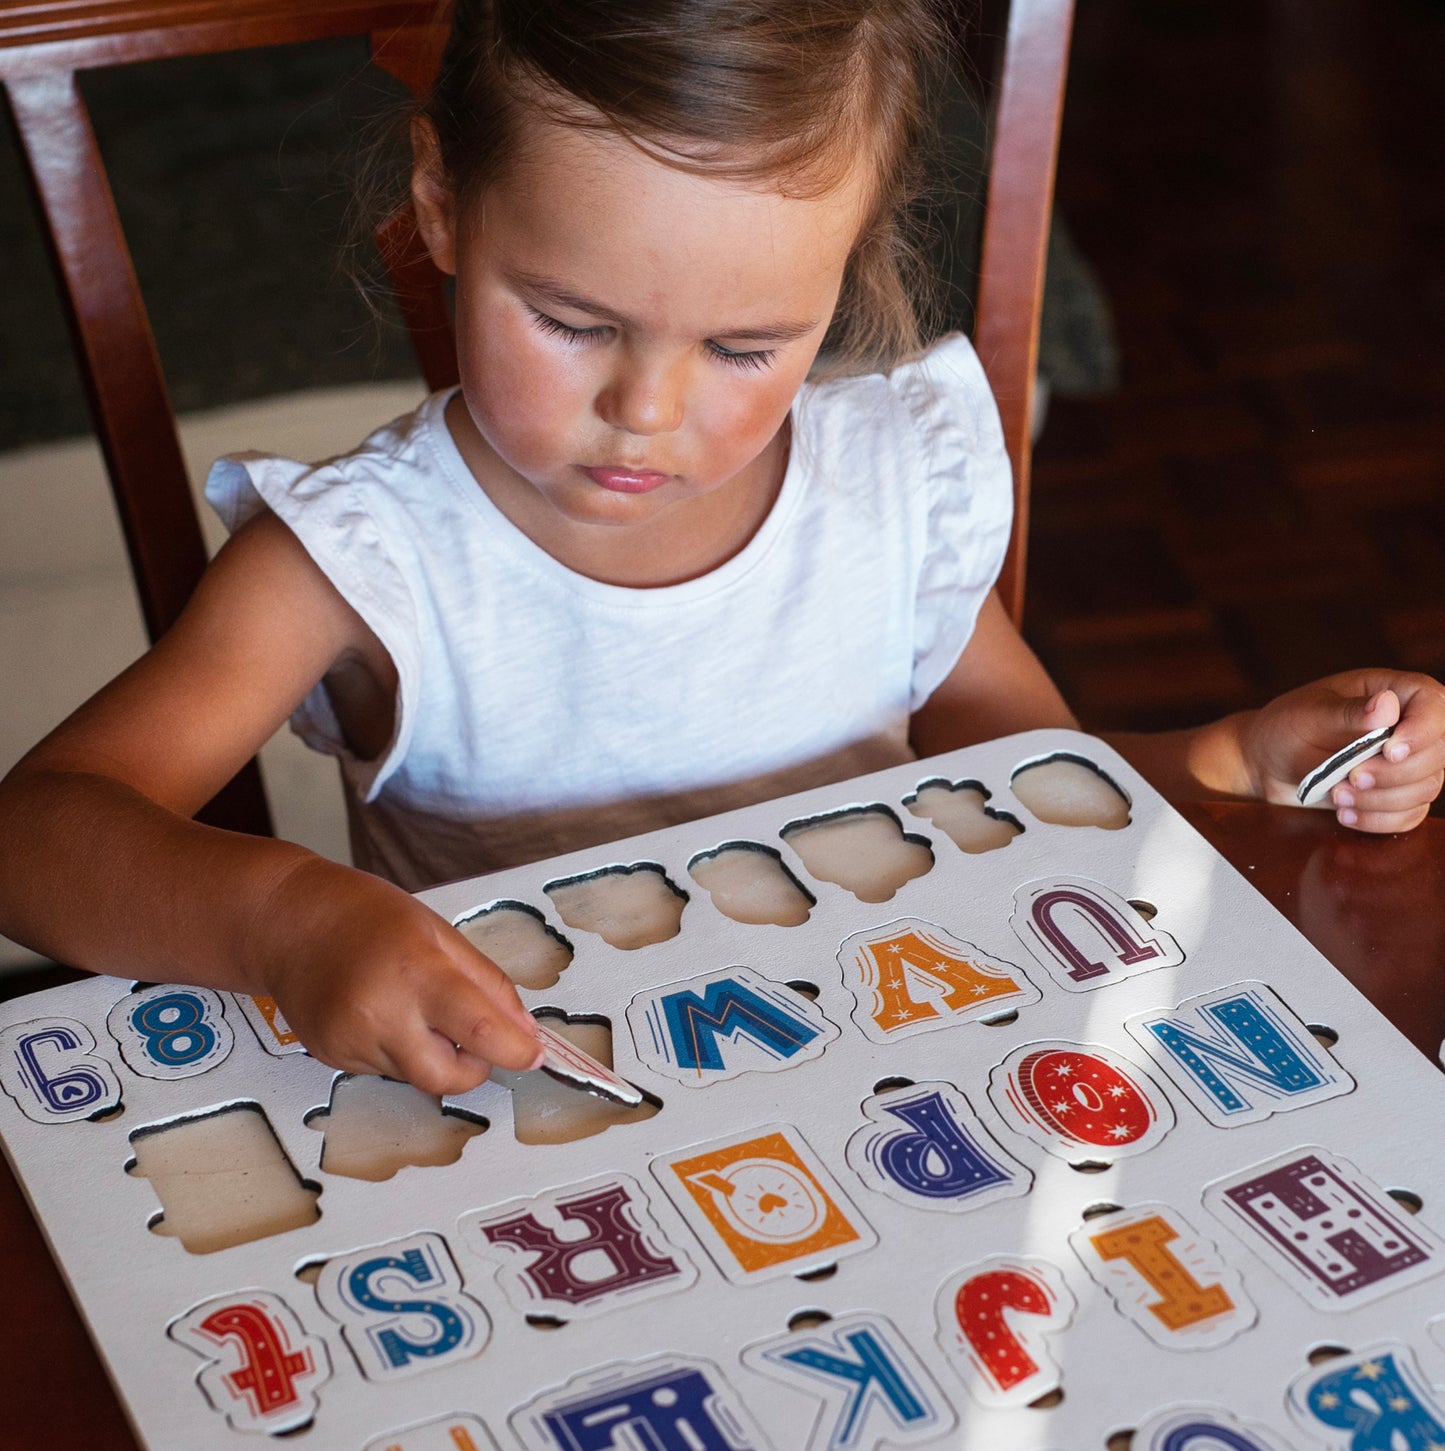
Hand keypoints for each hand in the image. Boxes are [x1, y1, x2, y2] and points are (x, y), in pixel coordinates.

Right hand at [245, 856, 541, 1094]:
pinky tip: (380, 1013)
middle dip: (473, 1068)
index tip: (534, 1054)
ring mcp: (351, 1041)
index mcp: (417, 972)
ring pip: (415, 1075)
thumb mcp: (440, 932)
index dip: (515, 1050)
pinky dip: (397, 1051)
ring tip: (410, 1004)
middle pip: (446, 1077)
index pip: (480, 1030)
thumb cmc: (366, 916)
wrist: (287, 921)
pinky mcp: (330, 1057)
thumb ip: (487, 983)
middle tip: (473, 1036)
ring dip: (430, 1053)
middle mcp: (381, 1015)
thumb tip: (523, 1030)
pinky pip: (383, 1070)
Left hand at [1241, 670, 1444, 831]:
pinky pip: (1409, 816)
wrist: (1268, 761)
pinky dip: (1378, 820)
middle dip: (1393, 774)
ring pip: (1426, 788)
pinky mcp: (1398, 795)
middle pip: (1436, 755)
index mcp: (1395, 692)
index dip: (1422, 732)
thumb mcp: (1309, 714)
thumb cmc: (1287, 726)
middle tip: (1350, 777)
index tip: (1389, 752)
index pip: (1434, 706)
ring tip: (1337, 794)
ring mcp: (1409, 763)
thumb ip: (1347, 712)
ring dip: (1380, 800)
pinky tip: (1344, 814)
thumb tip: (1386, 705)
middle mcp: (1410, 726)